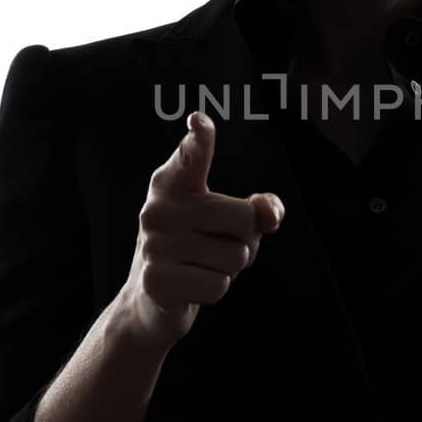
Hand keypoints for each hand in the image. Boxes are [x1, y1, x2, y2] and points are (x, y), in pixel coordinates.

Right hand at [119, 110, 283, 347]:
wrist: (150, 300)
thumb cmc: (197, 248)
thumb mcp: (226, 223)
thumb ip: (257, 210)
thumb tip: (270, 214)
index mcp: (172, 183)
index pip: (191, 156)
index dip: (200, 140)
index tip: (199, 121)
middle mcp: (158, 208)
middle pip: (245, 219)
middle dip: (247, 241)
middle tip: (217, 247)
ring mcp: (154, 244)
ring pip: (236, 257)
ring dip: (230, 270)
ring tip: (201, 266)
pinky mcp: (156, 280)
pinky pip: (219, 285)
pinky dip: (215, 290)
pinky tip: (190, 286)